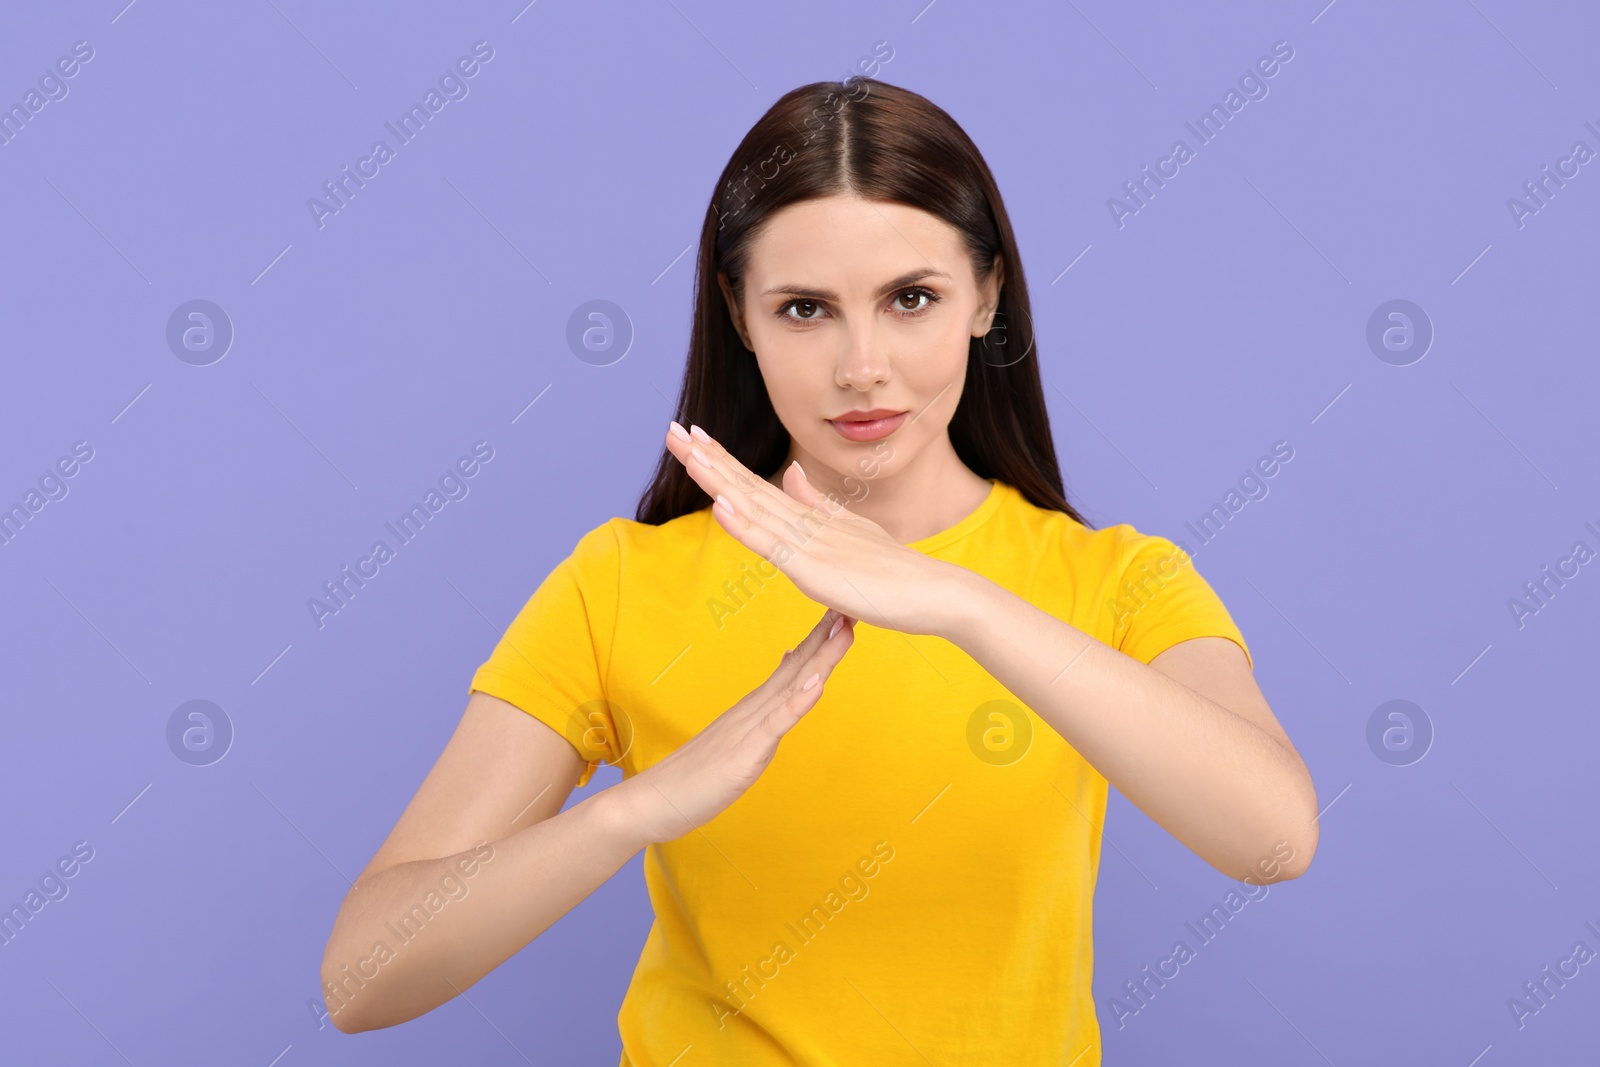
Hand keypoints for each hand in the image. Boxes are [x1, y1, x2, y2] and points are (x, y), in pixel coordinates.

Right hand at [608, 607, 855, 845]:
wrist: (653, 799)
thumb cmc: (694, 775)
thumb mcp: (737, 740)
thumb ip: (761, 713)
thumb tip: (784, 676)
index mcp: (755, 708)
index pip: (793, 667)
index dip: (820, 641)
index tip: (843, 614)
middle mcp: (753, 709)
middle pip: (798, 668)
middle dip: (827, 638)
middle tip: (852, 604)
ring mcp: (749, 728)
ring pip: (792, 688)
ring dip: (821, 659)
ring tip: (843, 632)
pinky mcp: (745, 751)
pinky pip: (776, 724)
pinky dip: (797, 702)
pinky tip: (815, 684)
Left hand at [664, 421, 950, 634]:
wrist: (935, 592)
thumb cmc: (895, 571)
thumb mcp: (848, 532)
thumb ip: (817, 505)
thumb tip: (790, 474)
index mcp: (809, 518)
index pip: (755, 485)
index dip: (722, 461)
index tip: (692, 437)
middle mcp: (806, 523)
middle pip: (746, 486)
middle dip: (707, 459)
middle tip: (672, 430)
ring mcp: (810, 544)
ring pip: (754, 508)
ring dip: (718, 480)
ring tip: (687, 453)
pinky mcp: (816, 571)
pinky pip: (774, 546)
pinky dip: (745, 525)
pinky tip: (721, 506)